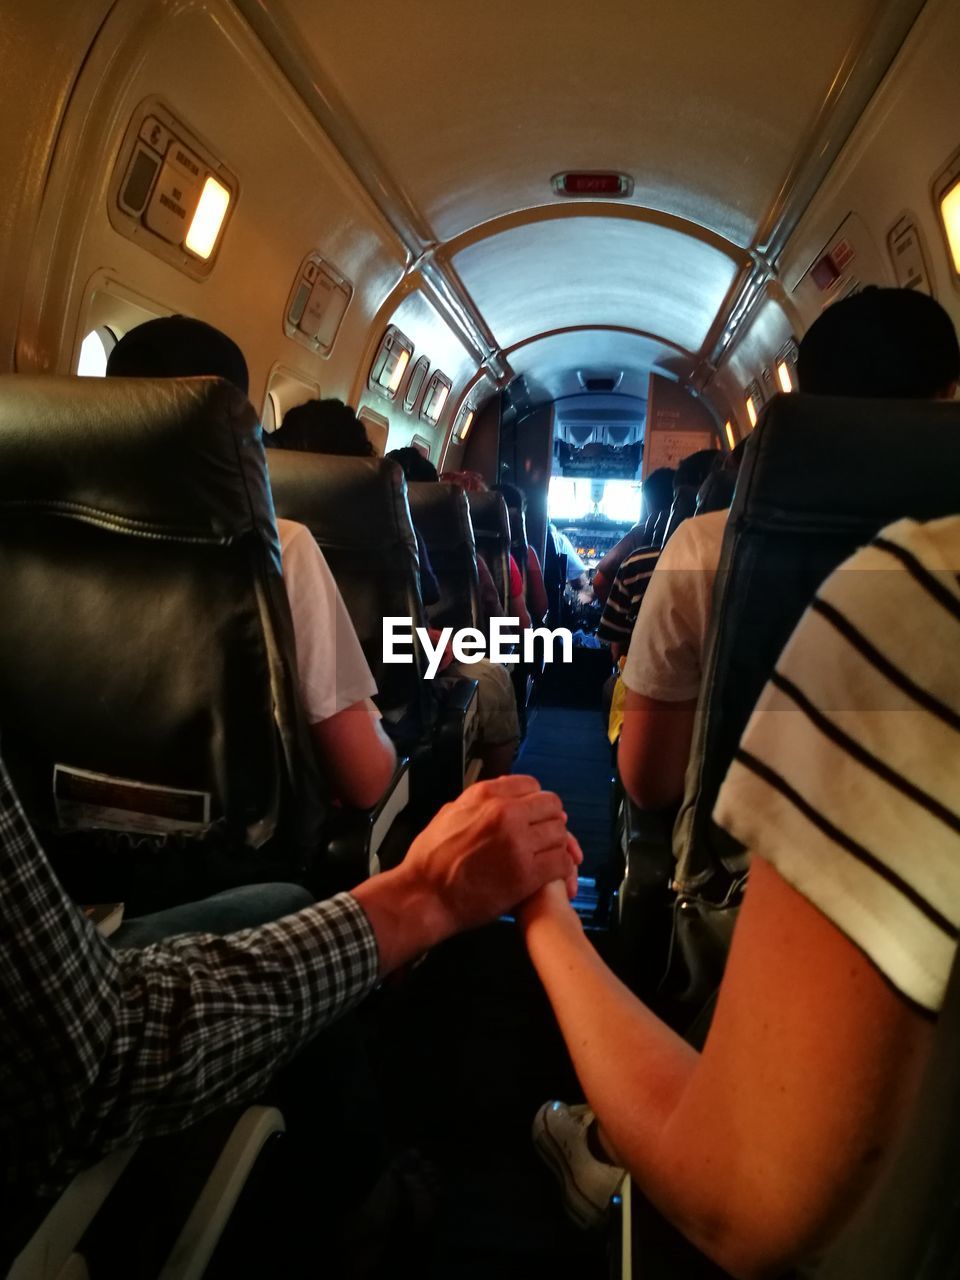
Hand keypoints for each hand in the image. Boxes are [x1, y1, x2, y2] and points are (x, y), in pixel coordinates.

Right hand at [401, 776, 579, 935]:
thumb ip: (476, 801)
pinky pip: (561, 862)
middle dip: (549, 821)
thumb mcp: (448, 814)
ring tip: (545, 857)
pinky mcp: (527, 873)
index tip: (534, 814)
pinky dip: (561, 868)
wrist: (424, 895)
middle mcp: (505, 813)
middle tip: (542, 836)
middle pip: (552, 806)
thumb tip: (498, 793)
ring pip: (560, 834)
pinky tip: (551, 874)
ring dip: (556, 845)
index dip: (535, 801)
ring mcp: (518, 842)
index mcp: (486, 795)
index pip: (532, 785)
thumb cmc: (430, 860)